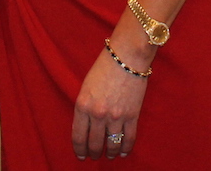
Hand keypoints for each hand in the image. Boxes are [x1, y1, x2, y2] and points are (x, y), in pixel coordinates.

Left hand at [71, 40, 148, 159]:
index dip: (79, 150)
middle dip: (94, 153)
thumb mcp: (86, 87)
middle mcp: (98, 114)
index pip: (78, 137)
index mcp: (83, 105)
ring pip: (112, 144)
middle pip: (94, 144)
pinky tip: (124, 152)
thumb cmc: (104, 67)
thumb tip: (86, 127)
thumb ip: (84, 107)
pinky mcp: (132, 115)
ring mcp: (116, 116)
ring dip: (110, 153)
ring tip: (109, 156)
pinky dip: (126, 148)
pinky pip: (128, 138)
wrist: (127, 56)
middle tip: (94, 156)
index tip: (81, 155)